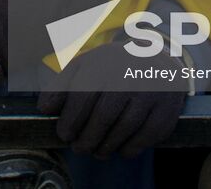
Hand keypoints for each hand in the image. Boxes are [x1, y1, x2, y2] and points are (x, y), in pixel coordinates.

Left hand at [37, 41, 184, 157]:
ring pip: (123, 130)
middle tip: (79, 148)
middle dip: (87, 139)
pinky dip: (129, 149)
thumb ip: (61, 85)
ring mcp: (150, 92)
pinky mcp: (166, 110)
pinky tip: (120, 149)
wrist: (156, 58)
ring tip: (97, 151)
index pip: (82, 98)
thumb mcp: (84, 65)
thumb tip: (44, 109)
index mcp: (104, 63)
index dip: (70, 122)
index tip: (64, 134)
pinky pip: (145, 138)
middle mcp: (129, 75)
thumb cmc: (111, 66)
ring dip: (106, 147)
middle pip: (103, 118)